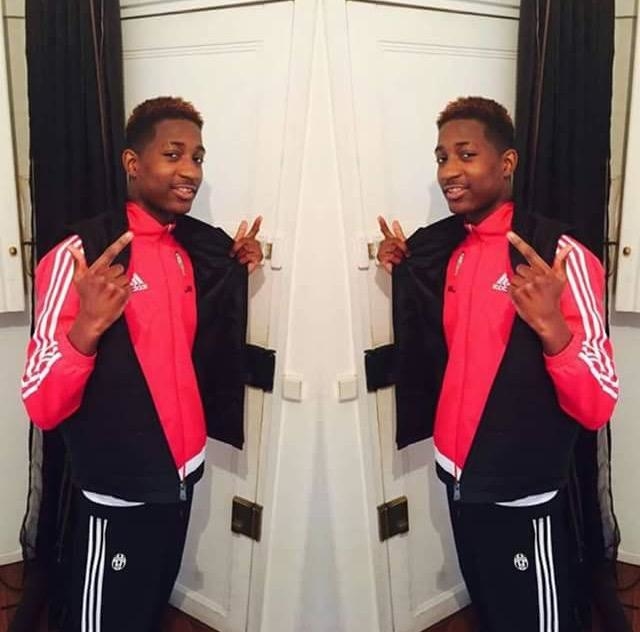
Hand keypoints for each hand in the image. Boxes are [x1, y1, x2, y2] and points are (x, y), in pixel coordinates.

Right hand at [67, 231, 132, 354]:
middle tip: (107, 287)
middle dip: (116, 276)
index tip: (130, 234)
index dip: (120, 242)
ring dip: (121, 285)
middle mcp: (103, 277)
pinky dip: (125, 293)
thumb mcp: (78, 280)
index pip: (108, 253)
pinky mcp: (121, 294)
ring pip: (125, 278)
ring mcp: (112, 286)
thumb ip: (78, 262)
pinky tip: (116, 298)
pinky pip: (129, 287)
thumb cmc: (86, 298)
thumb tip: (72, 248)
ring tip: (111, 293)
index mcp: (94, 271)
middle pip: (120, 268)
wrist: (91, 318)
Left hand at [230, 216, 262, 272]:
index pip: (254, 232)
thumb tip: (244, 223)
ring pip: (251, 246)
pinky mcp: (257, 260)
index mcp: (248, 242)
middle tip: (234, 250)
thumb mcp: (234, 243)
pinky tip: (242, 261)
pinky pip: (252, 254)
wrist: (232, 270)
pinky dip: (245, 258)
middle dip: (241, 244)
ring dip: (242, 252)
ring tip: (238, 257)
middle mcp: (253, 247)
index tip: (259, 218)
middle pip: (250, 239)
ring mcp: (256, 253)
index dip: (257, 224)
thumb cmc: (232, 260)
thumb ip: (241, 233)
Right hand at [377, 216, 408, 272]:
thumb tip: (395, 223)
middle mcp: (387, 247)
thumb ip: (398, 233)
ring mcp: (384, 254)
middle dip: (398, 244)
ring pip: (387, 246)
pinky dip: (394, 258)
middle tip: (404, 251)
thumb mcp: (405, 243)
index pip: (386, 232)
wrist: (409, 269)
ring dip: (397, 252)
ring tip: (401, 257)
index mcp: (392, 242)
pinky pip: (387, 255)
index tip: (380, 218)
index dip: (383, 225)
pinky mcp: (382, 261)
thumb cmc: (408, 260)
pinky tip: (397, 261)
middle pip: (388, 239)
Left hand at [507, 231, 572, 354]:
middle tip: (532, 287)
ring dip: (518, 286)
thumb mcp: (561, 280)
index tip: (509, 234)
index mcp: (546, 271)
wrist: (549, 319)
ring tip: (528, 294)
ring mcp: (527, 286)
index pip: (531, 253)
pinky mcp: (519, 294)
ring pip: (514, 278)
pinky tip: (523, 298)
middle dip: (523, 277)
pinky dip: (513, 293)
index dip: (519, 242)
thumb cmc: (553, 299)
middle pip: (519, 268)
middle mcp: (537, 277)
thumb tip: (568, 247)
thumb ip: (561, 262)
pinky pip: (510, 288)